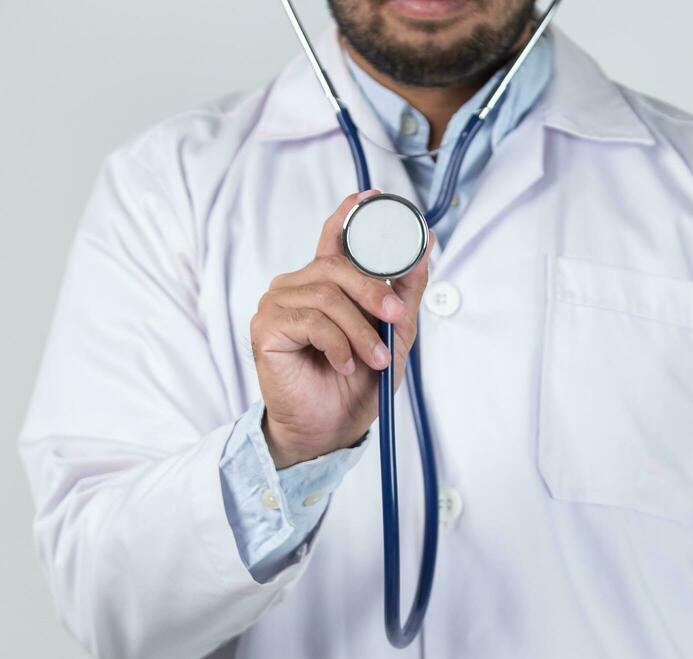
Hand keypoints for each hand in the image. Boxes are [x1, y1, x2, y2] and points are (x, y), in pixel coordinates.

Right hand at [250, 190, 433, 466]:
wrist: (331, 428)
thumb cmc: (357, 384)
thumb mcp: (395, 333)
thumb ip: (407, 290)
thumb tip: (426, 243)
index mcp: (326, 282)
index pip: (335, 235)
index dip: (352, 212)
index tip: (375, 197)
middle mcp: (298, 285)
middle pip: (338, 264)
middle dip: (375, 289)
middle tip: (396, 317)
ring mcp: (278, 303)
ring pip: (328, 296)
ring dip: (360, 330)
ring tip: (374, 358)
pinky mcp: (266, 326)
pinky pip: (311, 321)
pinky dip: (338, 344)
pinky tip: (344, 364)